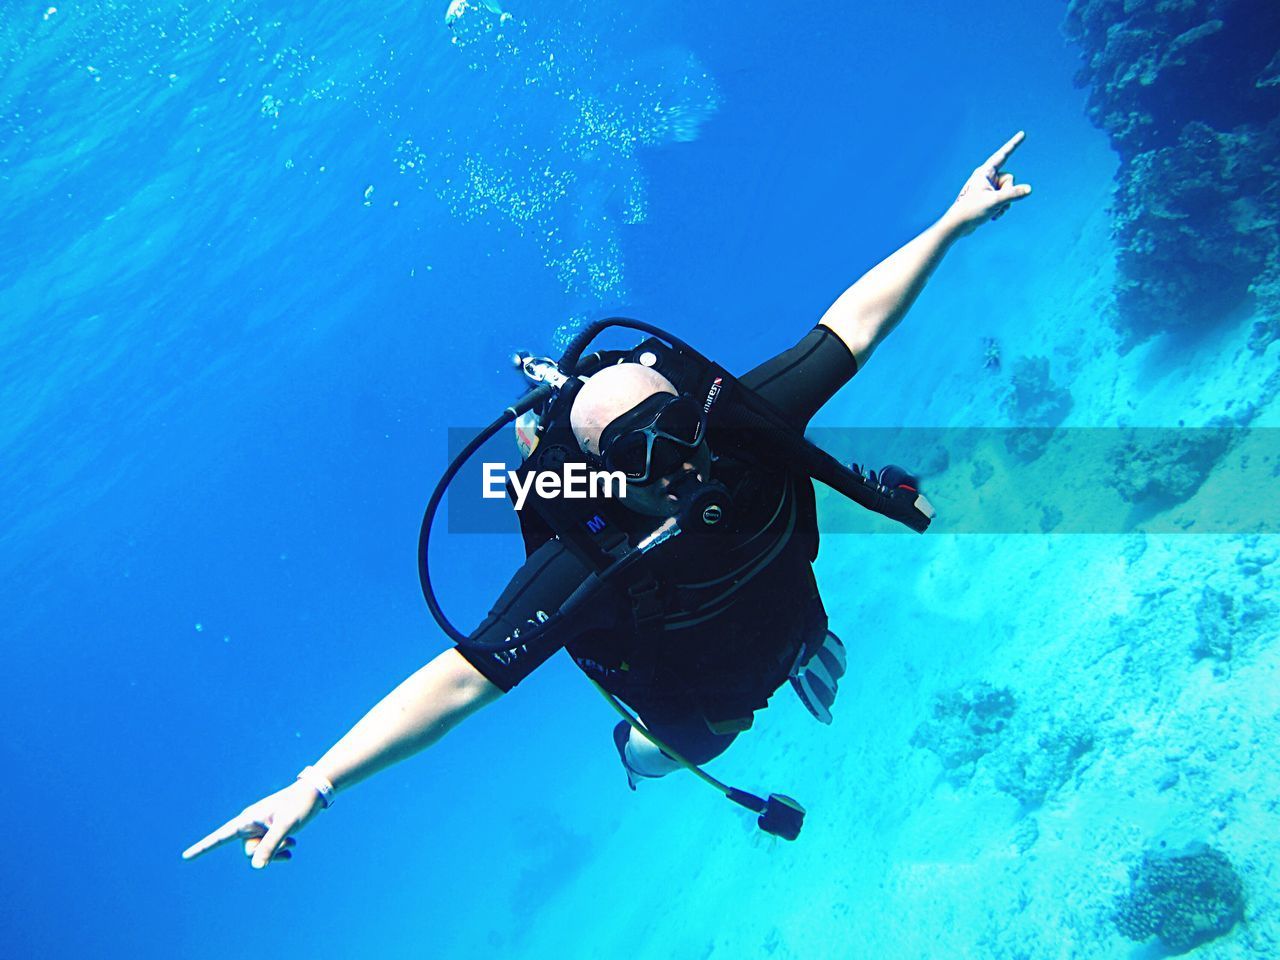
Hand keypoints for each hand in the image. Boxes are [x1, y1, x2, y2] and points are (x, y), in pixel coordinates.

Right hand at [182, 780, 322, 869]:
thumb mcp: (286, 826)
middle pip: (249, 852)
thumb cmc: (299, 805)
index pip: (220, 837)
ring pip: (259, 854)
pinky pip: (268, 852)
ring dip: (276, 851)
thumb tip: (256, 867)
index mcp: (247, 820)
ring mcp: (260, 830)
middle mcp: (250, 825)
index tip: (185, 856)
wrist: (314, 794)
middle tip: (287, 838)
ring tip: (292, 840)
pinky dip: (280, 852)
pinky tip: (292, 847)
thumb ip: (271, 845)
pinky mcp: (269, 833)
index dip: (202, 847)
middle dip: (267, 851)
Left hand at [944, 131, 1032, 237]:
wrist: (958, 225)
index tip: (1023, 134)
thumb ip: (1013, 194)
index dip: (1014, 144)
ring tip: (991, 210)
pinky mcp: (988, 197)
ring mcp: (988, 187)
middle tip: (994, 202)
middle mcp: (986, 177)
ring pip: (1008, 190)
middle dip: (1007, 192)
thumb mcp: (995, 201)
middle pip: (1009, 178)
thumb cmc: (972, 211)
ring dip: (1004, 203)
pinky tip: (992, 216)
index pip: (1003, 155)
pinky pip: (1004, 199)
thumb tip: (1029, 189)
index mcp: (985, 172)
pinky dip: (1001, 208)